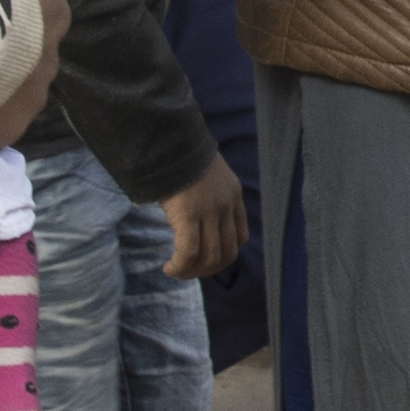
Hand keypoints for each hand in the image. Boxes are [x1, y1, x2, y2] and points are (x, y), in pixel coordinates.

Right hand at [160, 158, 248, 280]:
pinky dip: (180, 266)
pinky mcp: (188, 215)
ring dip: (192, 271)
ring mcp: (209, 211)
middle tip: (188, 270)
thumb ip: (206, 193)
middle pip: (227, 253)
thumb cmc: (180, 154)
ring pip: (209, 257)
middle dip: (208, 269)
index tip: (205, 259)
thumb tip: (191, 212)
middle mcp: (226, 205)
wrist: (170, 139)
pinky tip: (169, 268)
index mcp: (234, 195)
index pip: (240, 237)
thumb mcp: (205, 172)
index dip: (223, 254)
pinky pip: (189, 251)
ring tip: (176, 271)